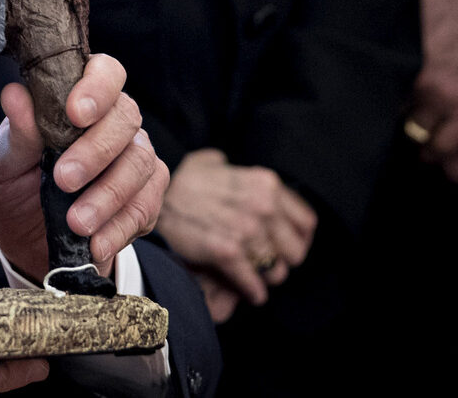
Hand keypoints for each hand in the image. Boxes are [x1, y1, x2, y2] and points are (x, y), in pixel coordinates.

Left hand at [0, 54, 168, 280]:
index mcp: (81, 98)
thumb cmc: (16, 183)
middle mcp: (115, 122)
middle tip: (63, 179)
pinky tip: (95, 243)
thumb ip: (19, 132)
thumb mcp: (6, 161)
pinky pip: (144, 208)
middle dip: (96, 151)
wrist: (26, 237)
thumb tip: (15, 95)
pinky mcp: (145, 199)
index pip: (106, 72)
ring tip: (76, 222)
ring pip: (140, 164)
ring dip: (107, 196)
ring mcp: (136, 158)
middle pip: (126, 119)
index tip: (75, 113)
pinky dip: (118, 228)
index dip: (97, 87)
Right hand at [156, 149, 316, 313]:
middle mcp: (263, 206)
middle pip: (295, 251)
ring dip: (265, 277)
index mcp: (266, 184)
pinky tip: (251, 293)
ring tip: (257, 278)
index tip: (286, 246)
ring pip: (275, 270)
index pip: (306, 223)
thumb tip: (228, 168)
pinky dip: (253, 291)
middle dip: (282, 260)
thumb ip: (232, 169)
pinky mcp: (227, 252)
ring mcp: (246, 230)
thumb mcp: (212, 163)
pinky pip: (253, 282)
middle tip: (268, 263)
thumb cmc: (182, 181)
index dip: (297, 239)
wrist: (152, 198)